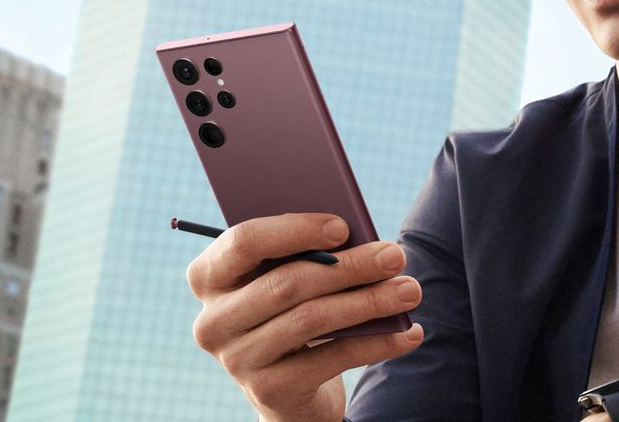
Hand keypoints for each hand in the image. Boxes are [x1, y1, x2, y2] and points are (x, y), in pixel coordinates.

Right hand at [185, 213, 423, 421]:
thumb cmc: (291, 307)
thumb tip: (359, 235)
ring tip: (410, 290)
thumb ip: (306, 252)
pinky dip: (376, 343)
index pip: (244, 242)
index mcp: (208, 276)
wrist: (287, 385)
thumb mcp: (288, 275)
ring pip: (311, 320)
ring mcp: (236, 360)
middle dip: (349, 267)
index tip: (343, 226)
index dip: (295, 230)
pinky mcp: (268, 391)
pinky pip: (331, 359)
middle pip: (286, 283)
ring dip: (369, 302)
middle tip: (396, 255)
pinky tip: (408, 332)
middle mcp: (213, 320)